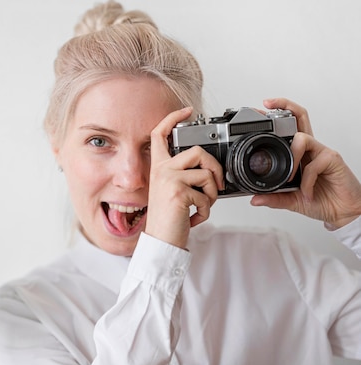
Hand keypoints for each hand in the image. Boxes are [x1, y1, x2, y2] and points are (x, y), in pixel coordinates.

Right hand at [146, 107, 223, 248]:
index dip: (173, 118)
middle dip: (215, 168)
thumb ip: (185, 175)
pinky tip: (194, 217)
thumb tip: (210, 169)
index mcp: (158, 167)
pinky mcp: (178, 191)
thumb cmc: (168, 219)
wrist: (161, 241)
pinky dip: (206, 210)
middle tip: (216, 186)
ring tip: (201, 206)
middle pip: (196, 151)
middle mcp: (161, 170)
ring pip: (206, 173)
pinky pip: (206, 195)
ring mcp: (168, 179)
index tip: (187, 111)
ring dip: (212, 194)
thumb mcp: (173, 191)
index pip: (160, 134)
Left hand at [251, 98, 360, 228]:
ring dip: (291, 157)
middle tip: (266, 107)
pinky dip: (306, 181)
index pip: (289, 127)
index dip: (277, 117)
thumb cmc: (320, 200)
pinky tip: (306, 192)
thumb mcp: (291, 200)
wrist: (341, 212)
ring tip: (290, 179)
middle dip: (284, 106)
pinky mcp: (332, 160)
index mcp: (300, 154)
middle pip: (300, 117)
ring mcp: (322, 152)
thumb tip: (254, 199)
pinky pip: (313, 164)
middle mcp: (310, 149)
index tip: (261, 110)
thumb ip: (273, 198)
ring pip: (302, 138)